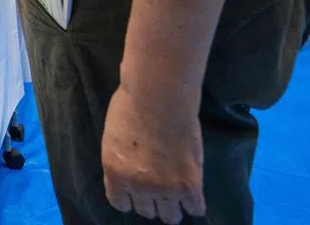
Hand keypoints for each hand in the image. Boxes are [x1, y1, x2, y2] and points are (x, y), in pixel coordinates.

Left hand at [102, 85, 204, 223]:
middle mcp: (138, 187)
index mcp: (114, 173)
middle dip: (151, 200)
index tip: (137, 190)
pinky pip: (196, 209)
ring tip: (177, 192)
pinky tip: (194, 192)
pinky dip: (195, 203)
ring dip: (173, 205)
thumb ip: (121, 160)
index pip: (120, 204)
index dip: (130, 198)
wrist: (158, 97)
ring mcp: (165, 188)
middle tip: (159, 186)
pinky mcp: (190, 185)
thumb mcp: (113, 138)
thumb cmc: (131, 106)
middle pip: (146, 211)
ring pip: (170, 216)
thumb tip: (129, 169)